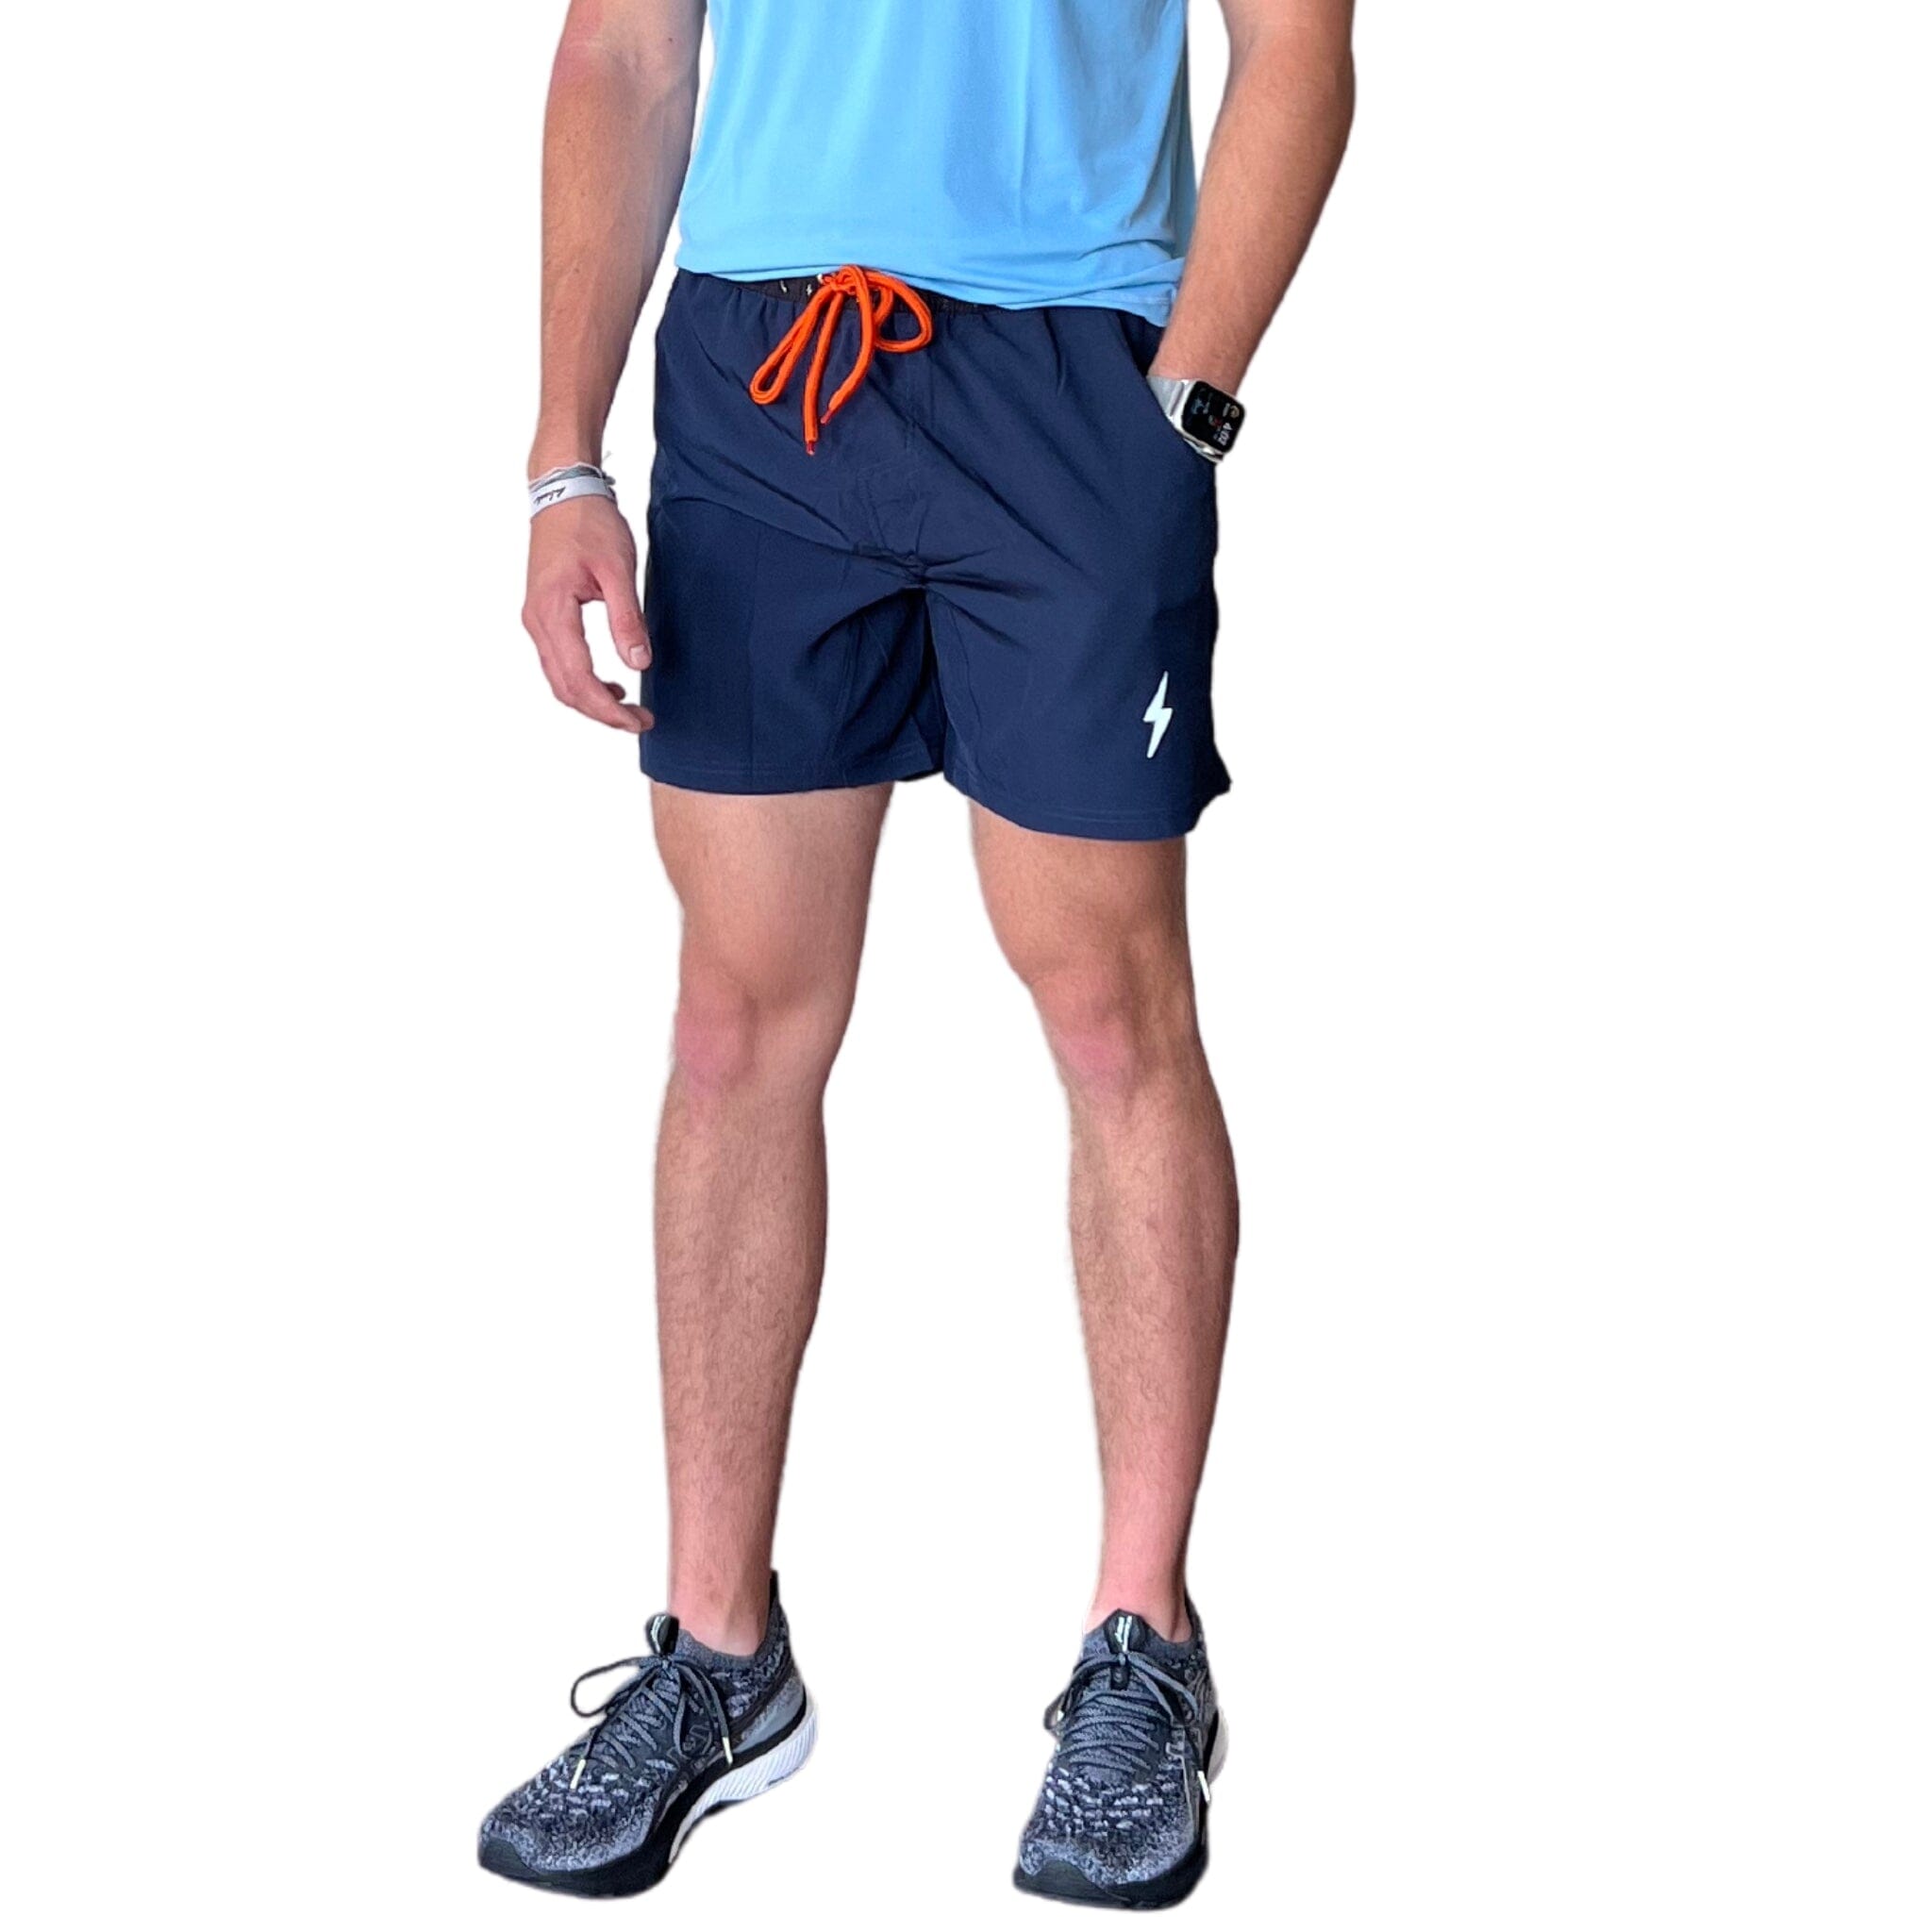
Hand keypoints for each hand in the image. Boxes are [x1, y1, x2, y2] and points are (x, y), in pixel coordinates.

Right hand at [522, 495, 653, 732]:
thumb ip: (626, 618)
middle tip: (640, 722)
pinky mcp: (543, 615)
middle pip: (565, 688)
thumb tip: (638, 662)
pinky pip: (559, 662)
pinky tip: (611, 684)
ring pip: (559, 679)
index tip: (638, 721)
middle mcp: (537, 622)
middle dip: (602, 713)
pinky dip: (583, 682)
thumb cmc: (589, 523)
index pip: (578, 680)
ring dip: (592, 700)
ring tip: (629, 709)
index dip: (608, 709)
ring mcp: (536, 620)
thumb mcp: (617, 569)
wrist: (562, 491)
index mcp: (553, 613)